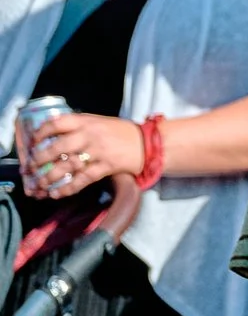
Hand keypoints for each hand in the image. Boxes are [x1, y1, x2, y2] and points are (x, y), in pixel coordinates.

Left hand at [20, 111, 144, 198]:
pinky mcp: (107, 167)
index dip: (40, 134)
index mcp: (87, 121)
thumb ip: (78, 127)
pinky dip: (68, 188)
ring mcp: (99, 151)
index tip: (32, 143)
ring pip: (67, 165)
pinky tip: (57, 193)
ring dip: (49, 177)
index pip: (56, 123)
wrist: (149, 143)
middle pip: (57, 147)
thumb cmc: (122, 133)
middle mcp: (90, 135)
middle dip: (39, 159)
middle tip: (30, 168)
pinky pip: (83, 179)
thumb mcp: (99, 122)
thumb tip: (52, 137)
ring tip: (39, 185)